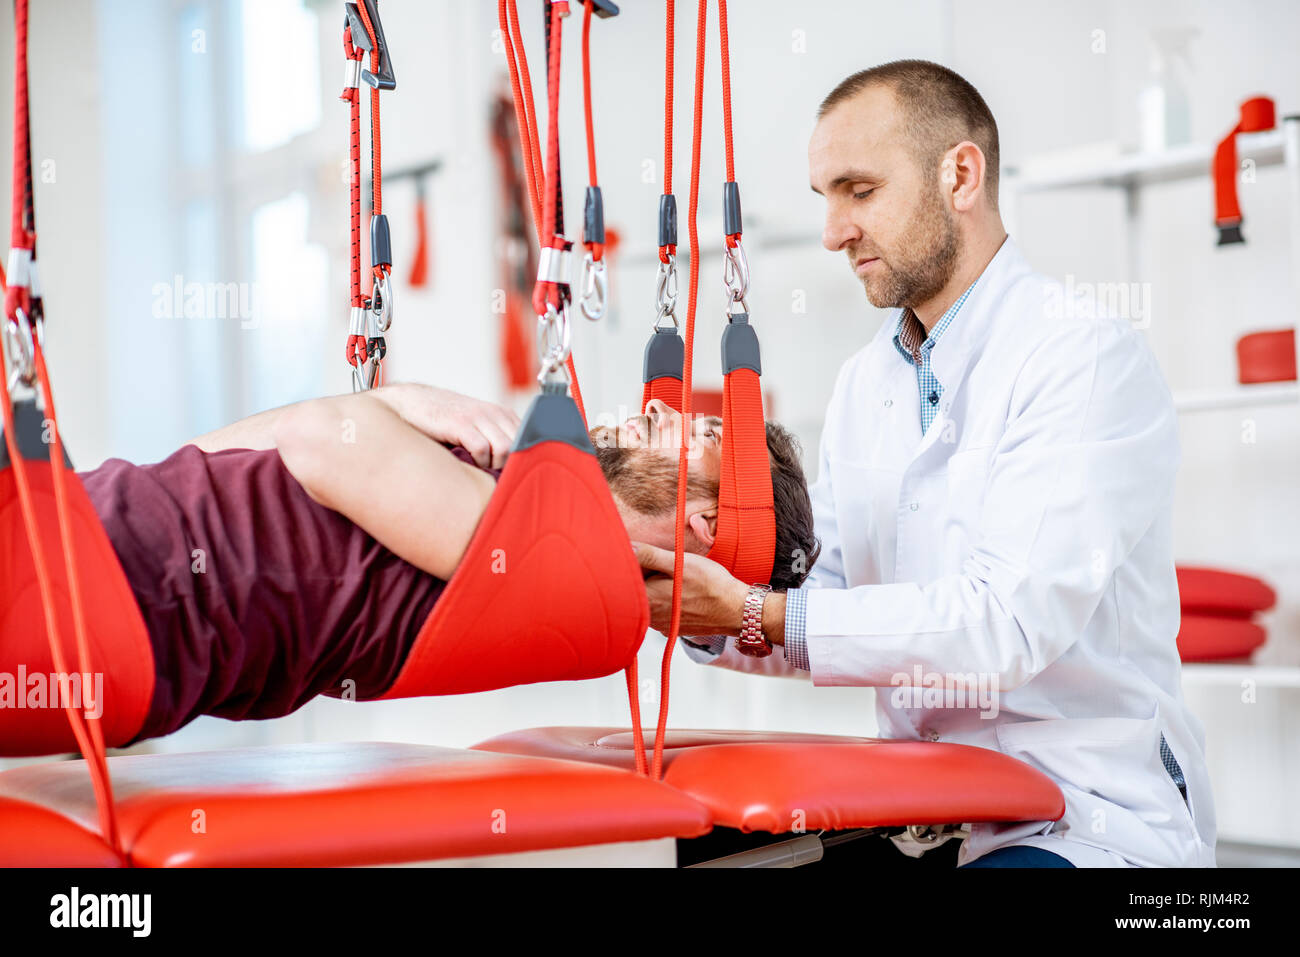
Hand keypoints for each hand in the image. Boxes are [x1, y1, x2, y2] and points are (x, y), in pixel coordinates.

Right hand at [377, 383, 520, 468]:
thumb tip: (515, 471)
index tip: (519, 474)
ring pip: (505, 448)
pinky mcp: (461, 424)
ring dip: (495, 465)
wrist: (413, 404)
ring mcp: (478, 417)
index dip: (527, 458)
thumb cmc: (445, 421)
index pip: (531, 439)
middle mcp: (495, 413)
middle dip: (512, 465)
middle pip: (521, 445)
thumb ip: (496, 440)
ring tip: (482, 469)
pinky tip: (470, 463)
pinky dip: (479, 462)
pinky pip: (482, 449)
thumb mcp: (476, 426)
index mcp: (503, 414)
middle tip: (499, 478)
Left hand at [633, 541, 749, 636]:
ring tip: (677, 580)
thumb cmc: (711, 584)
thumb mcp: (680, 562)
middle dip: (645, 576)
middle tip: (665, 565)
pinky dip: (666, 601)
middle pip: (637, 591)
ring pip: (649, 602)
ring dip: (656, 589)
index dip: (634, 563)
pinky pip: (661, 611)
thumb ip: (650, 555)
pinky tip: (682, 594)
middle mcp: (650, 616)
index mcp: (648, 598)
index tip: (648, 556)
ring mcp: (661, 624)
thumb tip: (627, 547)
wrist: (736, 610)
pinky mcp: (672, 628)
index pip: (626, 578)